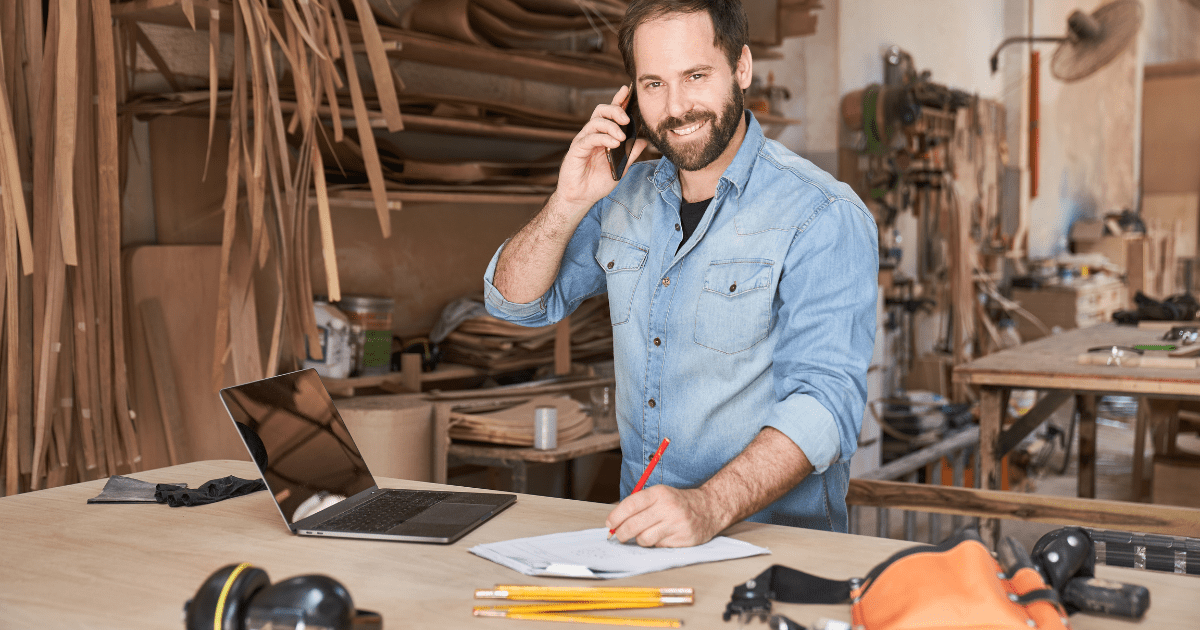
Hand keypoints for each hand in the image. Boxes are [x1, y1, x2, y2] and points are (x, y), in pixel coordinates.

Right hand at [553, 85, 647, 216]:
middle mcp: (592, 134)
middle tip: (627, 119)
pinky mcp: (577, 149)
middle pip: (601, 111)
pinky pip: (590, 138)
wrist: (581, 197)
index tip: (627, 90)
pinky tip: (614, 144)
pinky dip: (603, 138)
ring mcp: (584, 140)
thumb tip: (644, 141)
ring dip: (611, 126)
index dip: (618, 101)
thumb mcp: (621, 167)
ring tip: (622, 137)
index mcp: (603, 136)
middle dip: (615, 110)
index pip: (611, 114)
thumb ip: (631, 153)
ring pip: (596, 122)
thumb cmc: (598, 182)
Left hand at [604, 485, 728, 547]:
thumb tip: (614, 522)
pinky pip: (658, 546)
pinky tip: (662, 536)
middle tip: (619, 536)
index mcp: (659, 493)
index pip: (630, 505)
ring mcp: (676, 524)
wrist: (709, 508)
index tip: (610, 524)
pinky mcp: (683, 539)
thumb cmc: (678, 502)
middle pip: (633, 525)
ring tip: (645, 534)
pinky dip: (655, 544)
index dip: (615, 517)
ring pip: (644, 539)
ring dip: (640, 540)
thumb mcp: (660, 494)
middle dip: (621, 534)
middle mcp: (668, 507)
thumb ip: (638, 505)